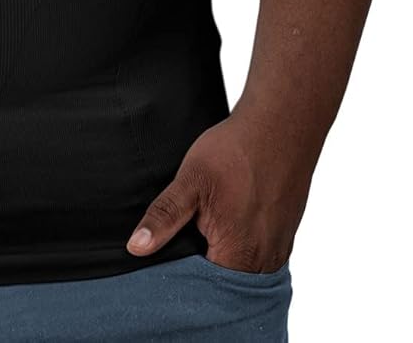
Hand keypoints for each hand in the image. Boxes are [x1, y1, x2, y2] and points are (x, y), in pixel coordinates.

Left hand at [124, 108, 313, 271]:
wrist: (280, 125)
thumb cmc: (236, 151)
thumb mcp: (191, 180)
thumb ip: (165, 216)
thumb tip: (136, 247)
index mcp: (238, 257)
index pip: (202, 294)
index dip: (179, 283)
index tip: (159, 268)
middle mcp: (263, 264)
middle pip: (222, 288)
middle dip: (198, 274)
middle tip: (177, 248)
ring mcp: (278, 252)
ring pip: (241, 273)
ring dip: (219, 261)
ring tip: (200, 236)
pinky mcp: (284, 237)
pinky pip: (256, 258)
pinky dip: (238, 250)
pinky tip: (223, 228)